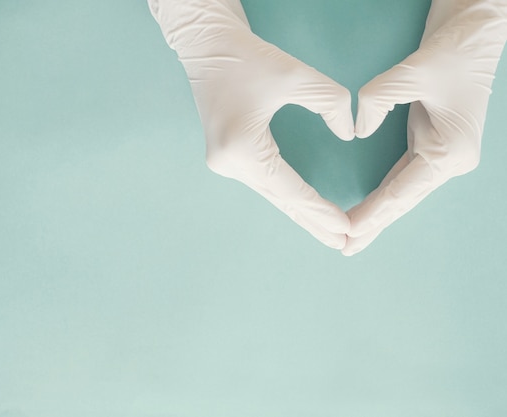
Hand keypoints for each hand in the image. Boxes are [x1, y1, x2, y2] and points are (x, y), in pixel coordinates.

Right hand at [149, 0, 354, 248]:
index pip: (290, 189)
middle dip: (312, 222)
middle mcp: (229, 164)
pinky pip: (263, 183)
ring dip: (300, 213)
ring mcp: (225, 164)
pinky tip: (303, 209)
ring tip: (328, 233)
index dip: (319, 209)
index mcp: (242, 149)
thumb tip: (348, 134)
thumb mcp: (296, 75)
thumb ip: (331, 104)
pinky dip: (286, 197)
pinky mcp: (227, 157)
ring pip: (271, 195)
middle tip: (342, 244)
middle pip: (280, 200)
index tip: (346, 227)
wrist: (208, 48)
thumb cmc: (248, 58)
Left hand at [344, 0, 506, 255]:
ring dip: (376, 215)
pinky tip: (368, 209)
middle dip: (372, 224)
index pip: (402, 191)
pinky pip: (401, 178)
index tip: (348, 232)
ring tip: (350, 237)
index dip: (373, 213)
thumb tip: (358, 129)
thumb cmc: (454, 51)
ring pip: (401, 193)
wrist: (475, 33)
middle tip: (343, 247)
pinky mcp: (430, 145)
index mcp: (450, 152)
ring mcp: (440, 155)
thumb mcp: (414, 71)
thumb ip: (379, 99)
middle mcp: (448, 161)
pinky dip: (383, 195)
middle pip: (402, 200)